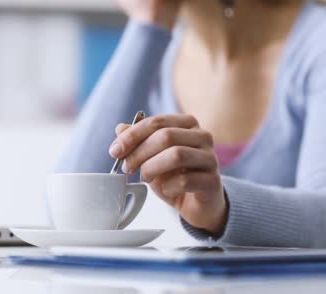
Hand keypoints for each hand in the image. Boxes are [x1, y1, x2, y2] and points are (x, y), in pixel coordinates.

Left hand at [109, 114, 227, 234]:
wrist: (197, 204)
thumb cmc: (174, 176)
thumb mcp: (150, 158)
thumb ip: (137, 142)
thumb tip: (120, 128)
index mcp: (187, 124)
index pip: (156, 122)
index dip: (132, 136)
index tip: (114, 151)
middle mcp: (202, 137)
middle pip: (166, 136)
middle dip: (139, 153)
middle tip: (126, 167)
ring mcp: (210, 158)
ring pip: (176, 155)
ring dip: (152, 168)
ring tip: (144, 178)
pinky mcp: (213, 181)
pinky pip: (185, 180)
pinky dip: (167, 187)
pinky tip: (165, 190)